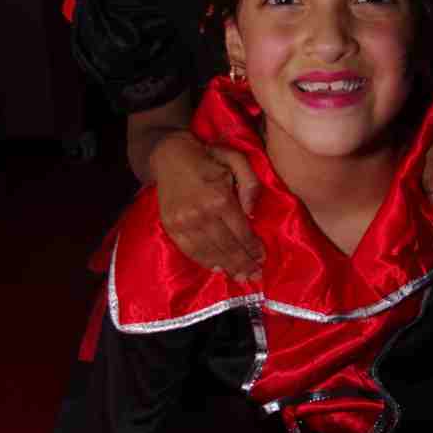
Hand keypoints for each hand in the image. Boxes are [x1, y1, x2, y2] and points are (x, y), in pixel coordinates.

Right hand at [154, 132, 263, 279]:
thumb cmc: (208, 157)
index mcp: (219, 198)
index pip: (241, 232)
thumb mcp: (236, 159)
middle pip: (228, 247)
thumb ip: (250, 183)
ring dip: (228, 268)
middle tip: (256, 276)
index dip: (253, 248)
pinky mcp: (171, 227)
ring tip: (241, 277)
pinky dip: (206, 262)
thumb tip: (252, 213)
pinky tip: (219, 269)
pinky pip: (191, 251)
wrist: (170, 155)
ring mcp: (183, 223)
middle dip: (244, 264)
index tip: (262, 258)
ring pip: (210, 253)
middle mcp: (201, 214)